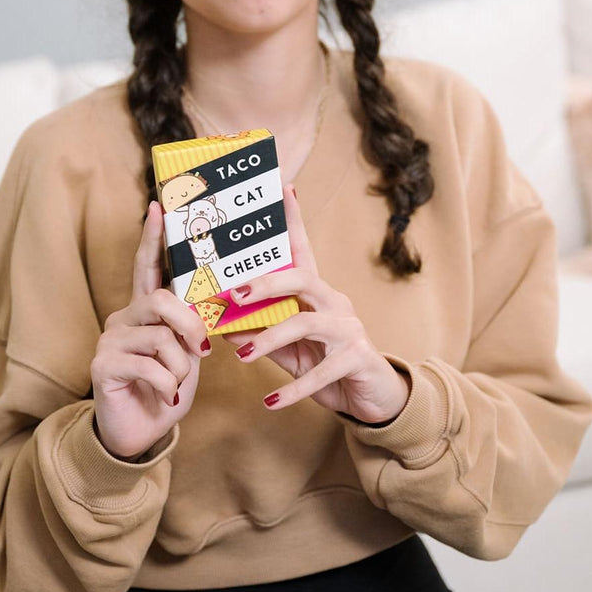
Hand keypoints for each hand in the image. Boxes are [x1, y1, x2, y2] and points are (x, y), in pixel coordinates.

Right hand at [91, 202, 210, 460]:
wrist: (141, 433)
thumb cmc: (167, 388)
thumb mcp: (188, 352)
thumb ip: (194, 325)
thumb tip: (216, 299)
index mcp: (145, 310)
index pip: (148, 266)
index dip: (153, 238)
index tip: (158, 206)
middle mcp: (123, 317)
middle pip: (162, 300)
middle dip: (190, 326)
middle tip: (201, 352)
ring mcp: (109, 340)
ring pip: (160, 336)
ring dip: (181, 365)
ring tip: (177, 384)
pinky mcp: (102, 365)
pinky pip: (149, 365)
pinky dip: (167, 385)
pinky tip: (165, 397)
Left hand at [223, 185, 409, 424]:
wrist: (372, 399)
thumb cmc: (325, 366)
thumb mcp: (288, 350)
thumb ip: (260, 333)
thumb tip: (218, 324)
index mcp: (316, 294)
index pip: (302, 250)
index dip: (293, 220)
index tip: (283, 188)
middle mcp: (334, 303)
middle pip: (302, 278)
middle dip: (266, 283)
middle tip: (235, 295)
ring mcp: (349, 329)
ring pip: (307, 323)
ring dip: (270, 338)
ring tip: (243, 356)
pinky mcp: (357, 358)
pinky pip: (321, 371)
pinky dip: (293, 389)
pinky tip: (270, 402)